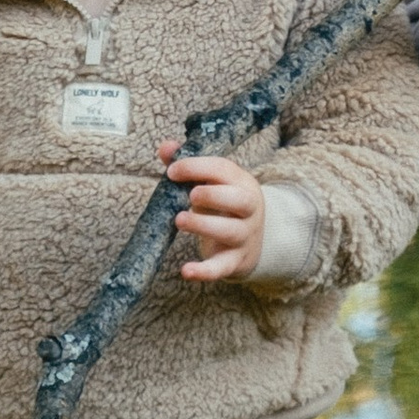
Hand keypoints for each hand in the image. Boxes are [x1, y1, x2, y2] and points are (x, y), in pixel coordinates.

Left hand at [161, 145, 265, 283]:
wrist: (252, 242)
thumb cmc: (223, 206)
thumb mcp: (212, 184)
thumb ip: (188, 165)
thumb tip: (165, 147)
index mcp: (242, 184)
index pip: (225, 170)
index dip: (198, 168)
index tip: (172, 171)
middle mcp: (248, 210)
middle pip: (240, 200)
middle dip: (214, 195)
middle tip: (190, 195)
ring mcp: (245, 236)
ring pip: (231, 232)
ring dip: (205, 226)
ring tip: (179, 220)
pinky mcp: (235, 261)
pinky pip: (222, 267)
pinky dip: (205, 271)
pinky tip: (185, 271)